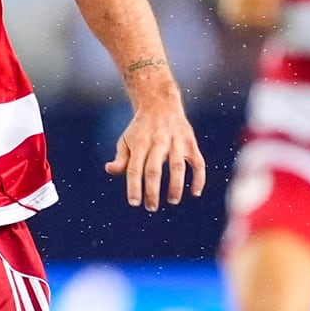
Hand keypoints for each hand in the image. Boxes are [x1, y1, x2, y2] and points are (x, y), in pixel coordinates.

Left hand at [105, 90, 206, 210]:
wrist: (160, 103)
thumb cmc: (140, 128)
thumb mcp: (126, 140)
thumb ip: (121, 158)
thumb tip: (111, 170)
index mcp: (139, 143)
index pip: (134, 169)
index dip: (134, 187)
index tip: (134, 203)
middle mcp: (158, 142)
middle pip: (154, 170)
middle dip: (152, 191)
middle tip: (151, 207)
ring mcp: (176, 142)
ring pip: (177, 166)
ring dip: (175, 186)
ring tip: (172, 200)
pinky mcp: (190, 142)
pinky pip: (198, 162)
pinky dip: (199, 177)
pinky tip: (195, 192)